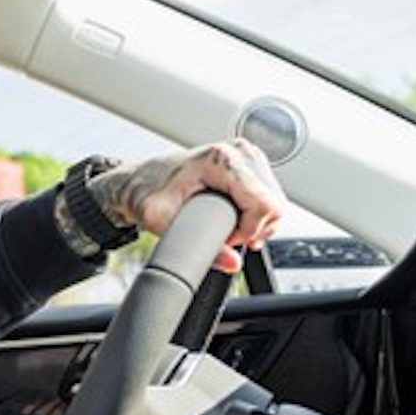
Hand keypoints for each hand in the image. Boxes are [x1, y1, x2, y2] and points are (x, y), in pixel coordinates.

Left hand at [89, 139, 286, 272]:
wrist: (139, 180)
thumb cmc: (146, 192)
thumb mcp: (160, 220)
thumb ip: (194, 242)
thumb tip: (231, 262)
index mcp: (221, 158)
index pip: (264, 203)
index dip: (248, 231)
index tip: (224, 239)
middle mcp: (239, 152)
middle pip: (275, 204)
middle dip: (254, 230)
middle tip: (224, 236)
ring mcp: (247, 156)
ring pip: (276, 203)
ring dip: (256, 225)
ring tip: (226, 228)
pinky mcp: (250, 165)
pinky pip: (270, 198)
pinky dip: (257, 216)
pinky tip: (234, 220)